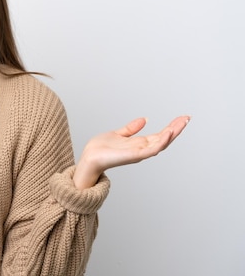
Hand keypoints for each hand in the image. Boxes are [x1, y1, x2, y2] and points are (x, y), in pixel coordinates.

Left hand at [74, 116, 189, 188]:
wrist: (89, 157)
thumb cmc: (100, 149)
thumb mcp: (118, 134)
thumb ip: (131, 128)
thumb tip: (144, 119)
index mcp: (139, 144)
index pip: (160, 134)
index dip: (172, 127)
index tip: (182, 118)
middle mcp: (142, 149)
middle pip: (164, 139)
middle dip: (176, 129)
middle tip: (186, 118)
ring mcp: (139, 153)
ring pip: (161, 144)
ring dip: (172, 134)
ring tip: (180, 124)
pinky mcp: (134, 156)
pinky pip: (151, 150)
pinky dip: (160, 142)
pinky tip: (167, 133)